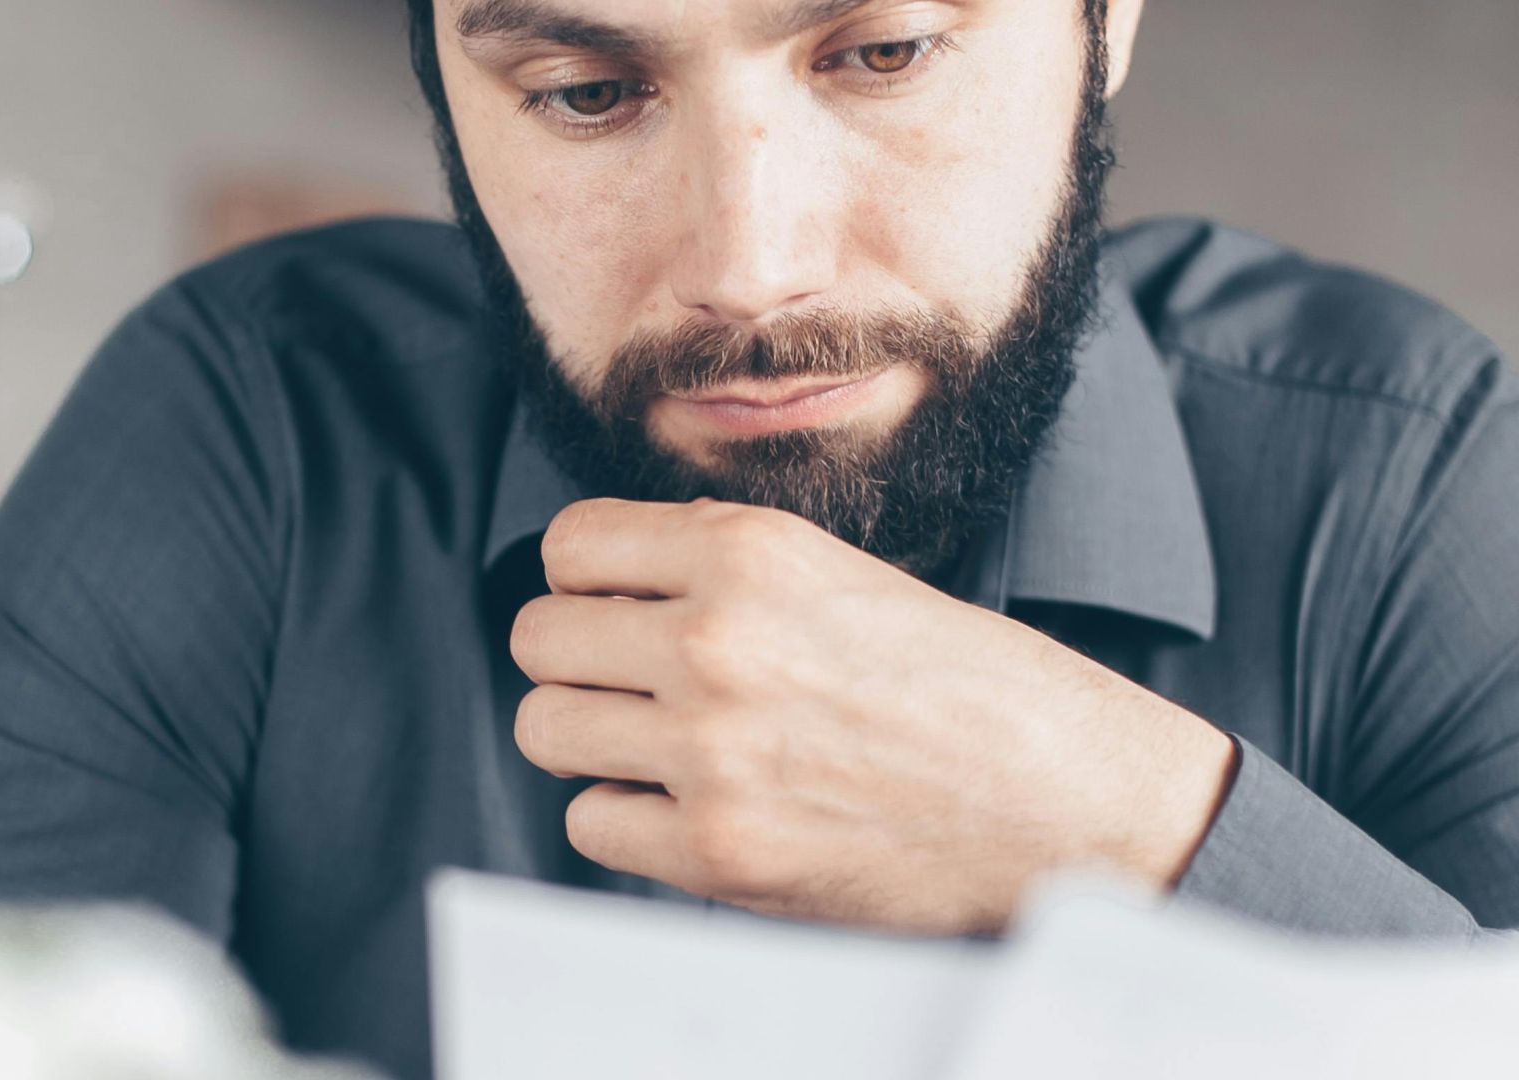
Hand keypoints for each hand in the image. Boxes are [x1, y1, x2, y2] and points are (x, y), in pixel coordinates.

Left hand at [509, 496, 1236, 934]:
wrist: (1066, 799)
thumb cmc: (968, 687)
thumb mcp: (844, 574)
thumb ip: (721, 563)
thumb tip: (610, 573)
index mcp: (750, 553)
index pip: (568, 546)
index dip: (584, 583)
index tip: (615, 611)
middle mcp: (717, 640)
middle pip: (537, 639)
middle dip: (579, 664)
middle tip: (635, 688)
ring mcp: (711, 748)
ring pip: (544, 728)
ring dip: (592, 742)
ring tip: (661, 749)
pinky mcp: (718, 849)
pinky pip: (590, 823)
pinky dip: (630, 822)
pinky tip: (693, 809)